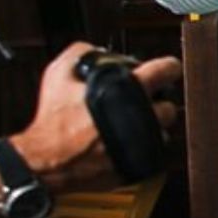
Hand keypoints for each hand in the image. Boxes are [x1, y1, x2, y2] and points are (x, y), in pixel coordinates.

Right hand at [8, 43, 182, 194]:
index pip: (167, 69)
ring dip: (149, 128)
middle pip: (169, 105)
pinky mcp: (141, 165)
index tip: (167, 70)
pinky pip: (152, 154)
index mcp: (129, 89)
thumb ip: (81, 53)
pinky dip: (142, 148)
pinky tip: (123, 143)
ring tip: (128, 127)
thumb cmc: (53, 119)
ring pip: (162, 132)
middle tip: (139, 104)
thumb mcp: (58, 74)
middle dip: (156, 103)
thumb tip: (99, 51)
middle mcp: (144, 116)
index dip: (168, 67)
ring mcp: (144, 144)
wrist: (48, 161)